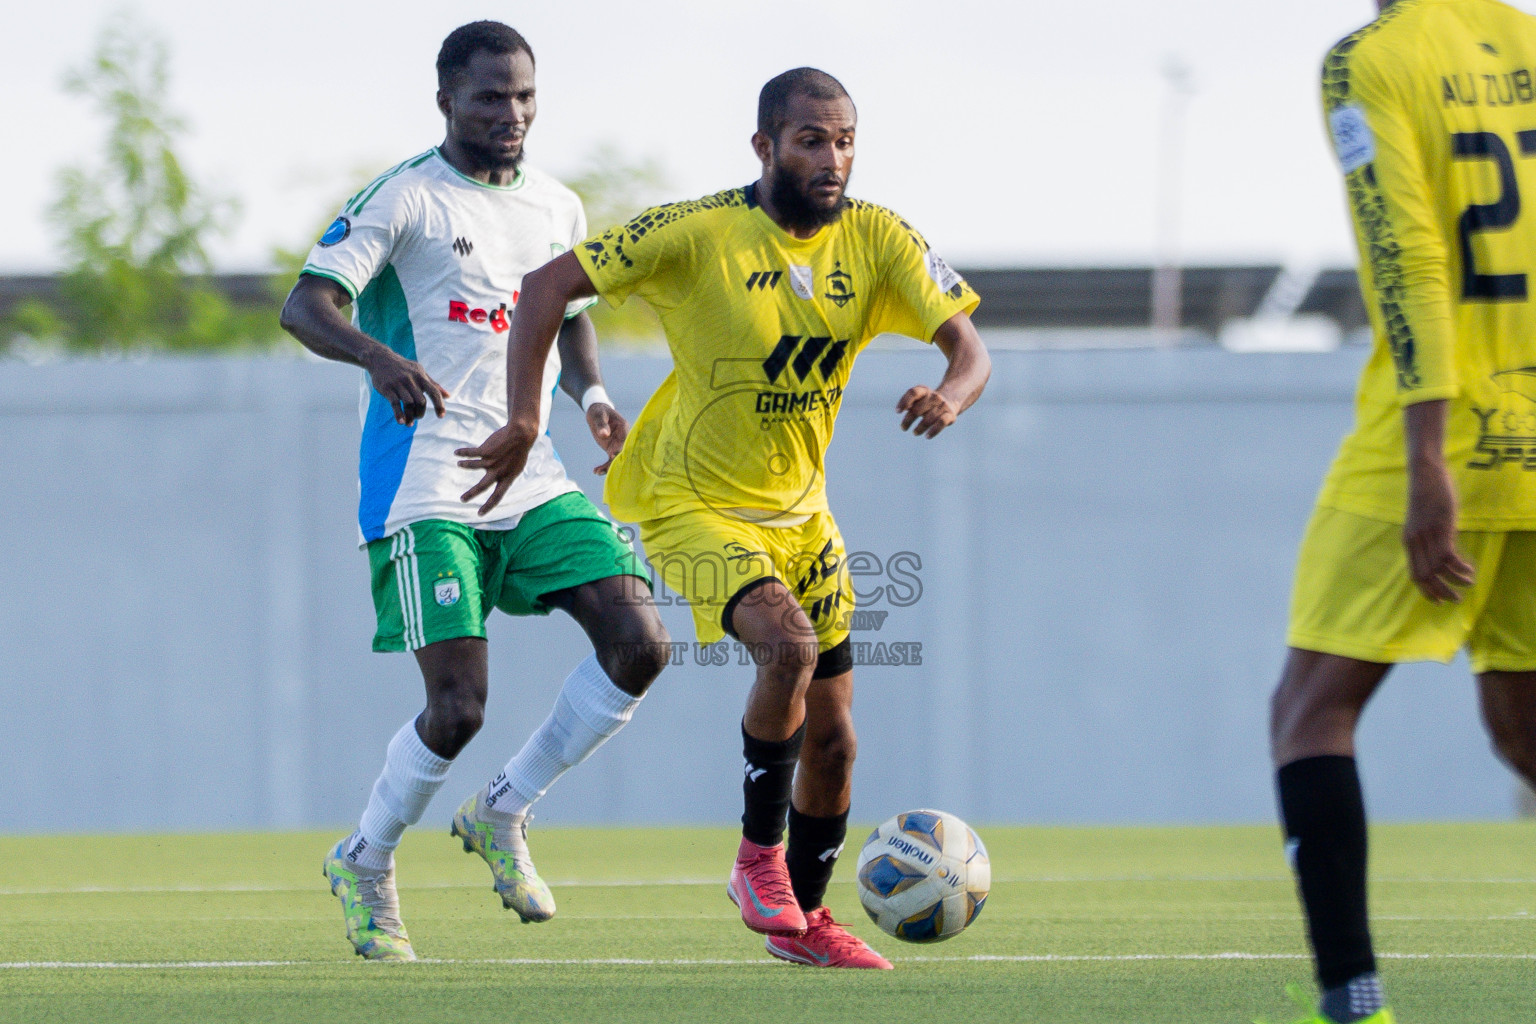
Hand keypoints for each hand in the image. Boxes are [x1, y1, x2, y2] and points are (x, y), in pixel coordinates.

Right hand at [365, 349, 447, 424]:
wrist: (381, 359)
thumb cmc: (404, 368)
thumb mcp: (420, 372)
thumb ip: (433, 384)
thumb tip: (448, 396)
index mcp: (420, 376)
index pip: (434, 392)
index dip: (439, 405)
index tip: (441, 416)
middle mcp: (410, 380)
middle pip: (421, 401)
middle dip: (420, 412)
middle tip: (418, 417)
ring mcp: (398, 384)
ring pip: (408, 404)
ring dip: (410, 416)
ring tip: (409, 423)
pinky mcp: (387, 388)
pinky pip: (394, 403)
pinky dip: (399, 414)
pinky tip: (401, 422)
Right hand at [456, 423, 537, 515]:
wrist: (521, 435)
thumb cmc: (519, 452)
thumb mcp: (516, 468)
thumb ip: (506, 475)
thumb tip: (500, 482)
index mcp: (507, 478)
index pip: (498, 496)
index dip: (488, 506)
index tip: (480, 514)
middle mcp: (499, 471)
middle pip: (482, 486)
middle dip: (471, 494)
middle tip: (462, 499)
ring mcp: (492, 461)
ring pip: (473, 466)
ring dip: (465, 465)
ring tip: (459, 464)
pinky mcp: (486, 450)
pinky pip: (471, 453)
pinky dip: (463, 453)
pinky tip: (456, 452)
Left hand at [586, 403, 628, 474]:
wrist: (596, 413)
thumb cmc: (599, 412)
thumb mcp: (598, 416)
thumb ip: (601, 424)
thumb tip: (604, 434)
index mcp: (623, 427)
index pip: (624, 440)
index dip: (620, 448)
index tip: (612, 455)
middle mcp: (623, 437)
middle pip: (622, 452)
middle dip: (615, 461)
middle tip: (605, 469)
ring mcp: (618, 444)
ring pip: (617, 458)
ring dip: (608, 466)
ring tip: (597, 472)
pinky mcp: (612, 449)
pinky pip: (610, 460)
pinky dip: (604, 466)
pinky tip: (596, 471)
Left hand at [896, 385, 958, 437]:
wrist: (951, 400)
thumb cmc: (928, 402)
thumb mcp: (918, 399)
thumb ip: (909, 402)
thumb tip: (899, 410)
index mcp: (924, 391)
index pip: (913, 393)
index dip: (904, 401)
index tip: (898, 412)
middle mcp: (934, 397)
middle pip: (917, 410)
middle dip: (908, 420)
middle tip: (903, 427)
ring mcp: (943, 405)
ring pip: (928, 419)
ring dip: (919, 428)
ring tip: (915, 433)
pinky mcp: (950, 415)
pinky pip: (941, 423)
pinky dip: (933, 431)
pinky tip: (927, 436)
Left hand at [1403, 458, 1474, 602]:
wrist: (1424, 475)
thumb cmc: (1425, 496)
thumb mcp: (1422, 521)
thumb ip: (1428, 537)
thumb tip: (1440, 552)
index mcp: (1408, 542)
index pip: (1414, 575)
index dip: (1426, 591)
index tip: (1438, 602)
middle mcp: (1415, 542)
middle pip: (1425, 577)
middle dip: (1441, 593)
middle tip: (1455, 600)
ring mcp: (1427, 536)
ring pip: (1438, 570)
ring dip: (1455, 582)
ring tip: (1468, 584)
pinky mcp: (1440, 529)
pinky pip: (1449, 558)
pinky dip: (1460, 569)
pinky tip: (1470, 570)